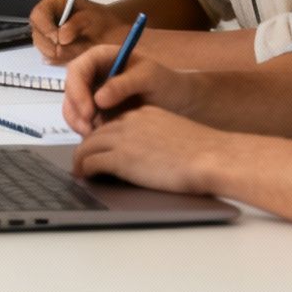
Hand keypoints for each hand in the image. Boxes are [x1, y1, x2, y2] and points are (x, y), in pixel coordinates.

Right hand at [29, 0, 130, 63]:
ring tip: (80, 50)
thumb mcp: (93, 18)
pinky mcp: (54, 51)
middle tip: (71, 50)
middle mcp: (47, 21)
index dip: (45, 28)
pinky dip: (65, 61)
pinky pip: (52, 60)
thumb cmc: (104, 21)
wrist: (114, 34)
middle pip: (38, 36)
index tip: (58, 39)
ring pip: (44, 50)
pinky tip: (77, 55)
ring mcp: (49, 38)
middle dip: (53, 46)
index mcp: (54, 5)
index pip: (38, 15)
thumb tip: (61, 38)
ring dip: (61, 54)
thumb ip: (76, 24)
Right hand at [60, 47, 197, 136]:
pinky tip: (98, 138)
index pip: (78, 68)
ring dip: (77, 122)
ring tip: (93, 136)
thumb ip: (124, 84)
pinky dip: (85, 129)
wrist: (180, 103)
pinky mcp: (96, 110)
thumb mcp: (150, 77)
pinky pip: (81, 119)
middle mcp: (93, 73)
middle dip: (75, 110)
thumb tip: (99, 98)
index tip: (89, 111)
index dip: (77, 89)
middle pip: (70, 88)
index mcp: (102, 57)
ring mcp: (93, 92)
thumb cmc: (167, 83)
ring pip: (72, 106)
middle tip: (89, 129)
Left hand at [71, 106, 226, 194]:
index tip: (99, 149)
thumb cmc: (203, 152)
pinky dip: (84, 170)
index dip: (102, 138)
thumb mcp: (174, 134)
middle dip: (86, 148)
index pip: (113, 123)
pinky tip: (85, 177)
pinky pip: (91, 162)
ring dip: (80, 160)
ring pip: (87, 146)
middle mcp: (130, 122)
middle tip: (82, 162)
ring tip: (79, 171)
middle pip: (95, 133)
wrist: (212, 157)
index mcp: (144, 114)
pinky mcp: (121, 158)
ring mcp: (123, 139)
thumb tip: (149, 153)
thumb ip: (156, 137)